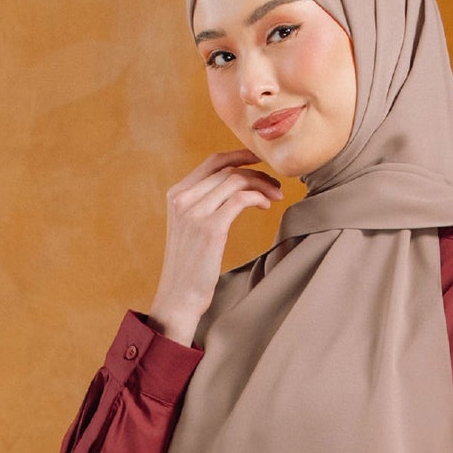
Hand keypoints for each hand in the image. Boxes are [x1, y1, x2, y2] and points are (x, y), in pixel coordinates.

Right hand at [147, 150, 283, 343]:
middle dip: (256, 171)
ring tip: (276, 197)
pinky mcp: (210, 227)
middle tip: (275, 184)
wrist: (179, 297)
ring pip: (236, 180)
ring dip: (261, 184)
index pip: (212, 162)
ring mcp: (195, 212)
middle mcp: (183, 199)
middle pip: (227, 169)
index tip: (260, 160)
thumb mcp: (190, 229)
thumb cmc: (190, 268)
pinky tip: (266, 207)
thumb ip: (202, 206)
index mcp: (176, 195)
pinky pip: (240, 199)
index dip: (239, 155)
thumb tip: (231, 190)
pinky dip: (257, 198)